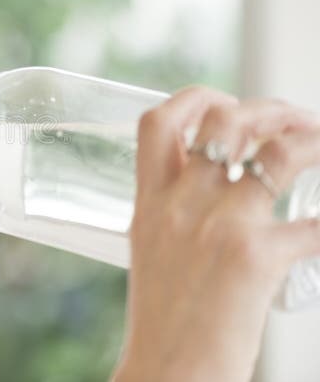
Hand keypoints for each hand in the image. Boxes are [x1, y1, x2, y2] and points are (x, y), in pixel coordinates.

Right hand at [111, 86, 319, 381]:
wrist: (166, 372)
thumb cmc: (164, 321)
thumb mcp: (152, 253)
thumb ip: (174, 215)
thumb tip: (214, 191)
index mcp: (149, 203)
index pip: (157, 123)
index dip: (195, 97)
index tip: (223, 102)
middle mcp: (180, 204)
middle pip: (225, 123)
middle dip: (269, 110)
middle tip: (292, 124)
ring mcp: (218, 226)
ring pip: (277, 156)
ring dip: (313, 143)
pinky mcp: (256, 259)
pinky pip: (316, 226)